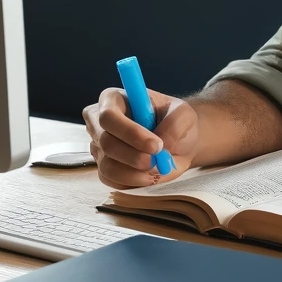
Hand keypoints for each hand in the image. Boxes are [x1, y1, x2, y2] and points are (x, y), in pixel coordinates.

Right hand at [83, 88, 199, 189]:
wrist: (176, 141)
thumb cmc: (174, 121)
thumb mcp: (183, 114)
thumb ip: (175, 125)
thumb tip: (162, 144)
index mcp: (113, 99)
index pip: (109, 116)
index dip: (130, 133)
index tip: (156, 145)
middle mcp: (98, 123)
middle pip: (106, 143)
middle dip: (135, 156)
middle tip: (160, 161)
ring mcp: (98, 146)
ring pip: (107, 166)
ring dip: (135, 173)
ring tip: (158, 169)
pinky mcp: (103, 167)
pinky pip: (111, 180)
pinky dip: (132, 182)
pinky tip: (149, 175)